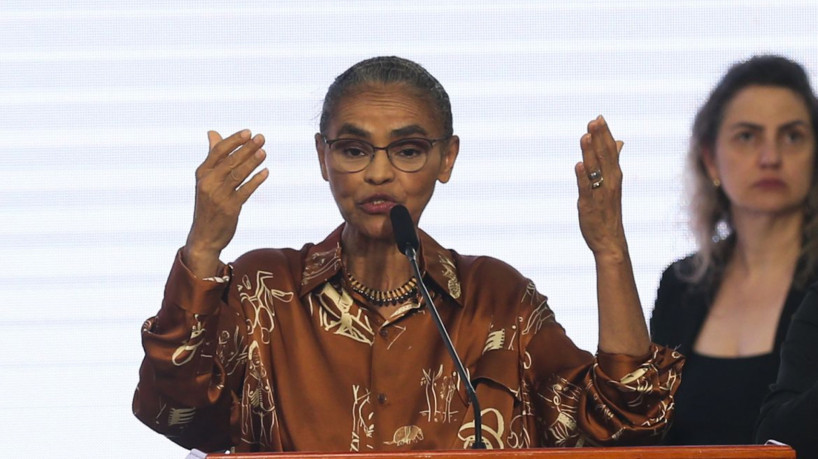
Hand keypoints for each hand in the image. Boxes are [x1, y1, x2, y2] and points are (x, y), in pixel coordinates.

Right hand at [183, 130, 268, 276]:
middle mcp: (208, 183)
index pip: (218, 151)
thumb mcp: (206, 180)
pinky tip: (266, 172)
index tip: (248, 132)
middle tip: (261, 138)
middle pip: (230, 161)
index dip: (234, 141)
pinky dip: (256, 180)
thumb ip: (213, 157)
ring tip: (264, 152)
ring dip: (252, 162)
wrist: (204, 236)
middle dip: (247, 148)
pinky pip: (246, 191)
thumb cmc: (208, 204)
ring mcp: (219, 196)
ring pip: (238, 174)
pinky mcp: (230, 208)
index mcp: (202, 174)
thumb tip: (212, 132)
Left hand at [575, 116, 626, 260]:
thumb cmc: (610, 211)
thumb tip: (619, 141)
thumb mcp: (613, 183)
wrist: (611, 241)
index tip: (599, 117)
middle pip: (604, 157)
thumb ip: (613, 161)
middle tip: (594, 120)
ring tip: (586, 136)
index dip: (605, 134)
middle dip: (599, 138)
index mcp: (615, 176)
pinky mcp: (589, 205)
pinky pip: (586, 189)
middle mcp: (610, 182)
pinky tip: (578, 165)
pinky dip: (582, 176)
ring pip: (595, 170)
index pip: (611, 151)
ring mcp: (600, 193)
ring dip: (590, 152)